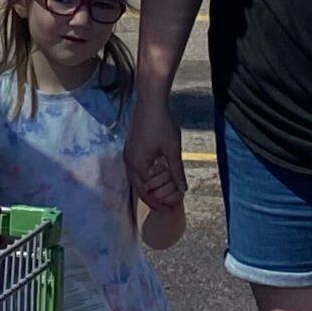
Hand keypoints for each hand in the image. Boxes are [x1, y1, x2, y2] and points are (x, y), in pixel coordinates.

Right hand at [125, 93, 185, 209]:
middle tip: (168, 207)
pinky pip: (137, 170)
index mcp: (138, 165)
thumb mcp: (172, 149)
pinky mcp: (131, 149)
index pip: (147, 193)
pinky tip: (159, 177)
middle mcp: (129, 162)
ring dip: (150, 189)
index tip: (172, 209)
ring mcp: (128, 155)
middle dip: (154, 199)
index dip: (160, 203)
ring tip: (165, 194)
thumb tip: (183, 189)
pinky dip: (147, 178)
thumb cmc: (162, 123)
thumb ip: (177, 171)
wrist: (150, 102)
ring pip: (137, 180)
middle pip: (139, 190)